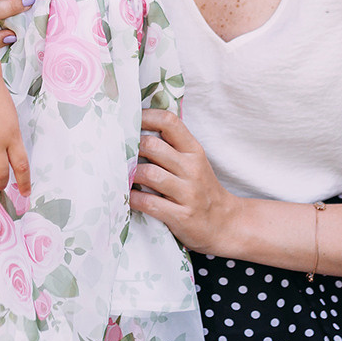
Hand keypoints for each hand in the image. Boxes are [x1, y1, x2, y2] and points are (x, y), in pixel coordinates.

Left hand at [129, 109, 239, 254]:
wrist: (225, 223)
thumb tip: (136, 128)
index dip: (145, 117)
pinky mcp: (181, 216)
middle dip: (130, 147)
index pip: (170, 122)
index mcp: (194, 151)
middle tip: (116, 152)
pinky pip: (150, 203)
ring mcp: (188, 193)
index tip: (127, 120)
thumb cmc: (201, 188)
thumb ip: (172, 146)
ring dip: (130, 174)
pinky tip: (126, 196)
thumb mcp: (194, 162)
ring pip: (149, 173)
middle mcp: (192, 168)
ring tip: (120, 175)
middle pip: (153, 145)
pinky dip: (133, 198)